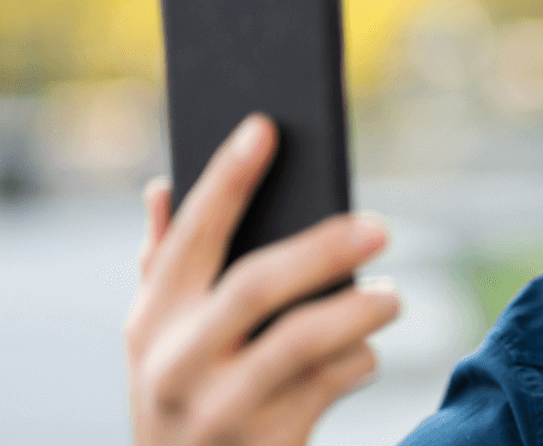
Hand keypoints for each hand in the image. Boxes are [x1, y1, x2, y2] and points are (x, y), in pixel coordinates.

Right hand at [124, 114, 399, 445]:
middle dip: (321, 249)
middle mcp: (176, 363)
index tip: (264, 127)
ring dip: (358, 312)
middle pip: (255, 286)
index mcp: (150, 321)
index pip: (189, 236)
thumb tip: (161, 186)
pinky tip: (366, 352)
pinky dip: (358, 361)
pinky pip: (329, 387)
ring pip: (302, 343)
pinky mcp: (269, 444)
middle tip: (380, 227)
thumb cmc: (185, 395)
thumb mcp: (155, 342)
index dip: (226, 179)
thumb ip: (161, 268)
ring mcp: (221, 410)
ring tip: (392, 297)